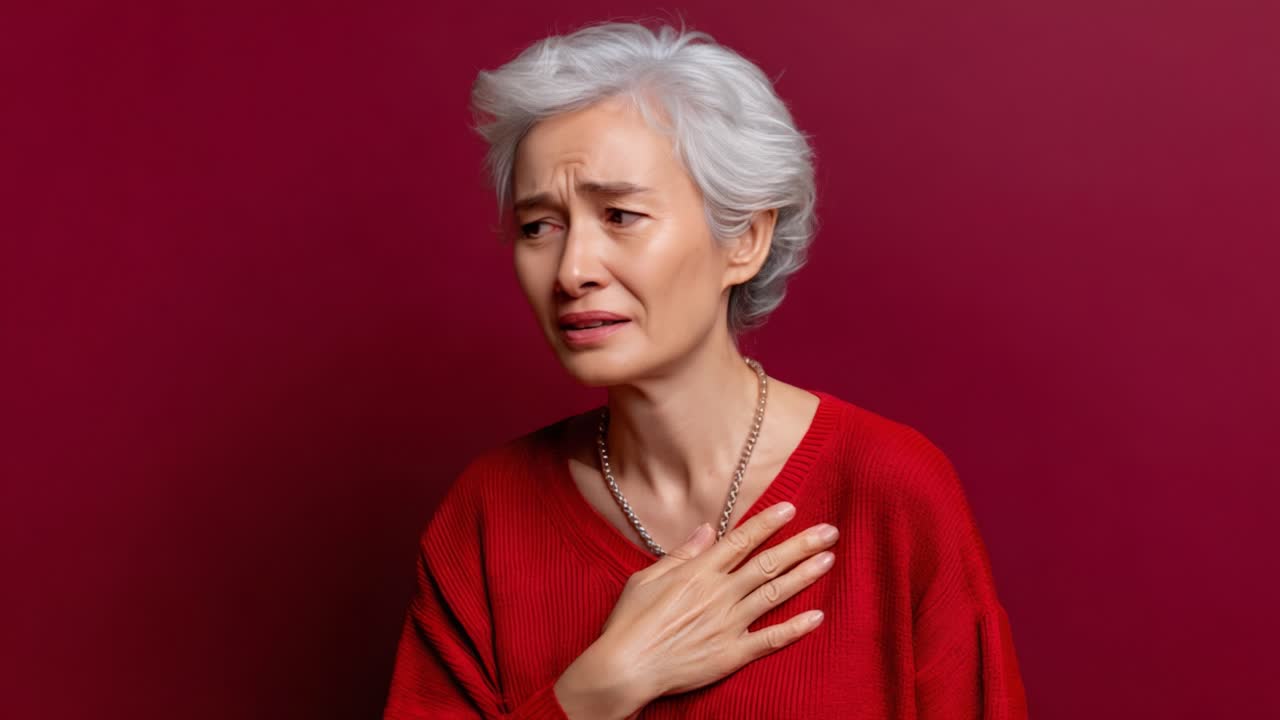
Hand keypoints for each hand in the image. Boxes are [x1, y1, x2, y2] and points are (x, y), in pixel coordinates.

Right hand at [595, 501, 836, 701]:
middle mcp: (719, 593)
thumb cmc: (629, 622)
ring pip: (775, 594)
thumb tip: (706, 530)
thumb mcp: (645, 577)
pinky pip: (770, 639)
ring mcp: (729, 624)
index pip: (741, 540)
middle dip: (801, 544)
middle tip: (829, 531)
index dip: (768, 523)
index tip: (791, 508)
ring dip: (805, 575)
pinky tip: (817, 616)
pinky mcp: (732, 654)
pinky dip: (795, 628)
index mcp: (698, 572)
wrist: (625, 668)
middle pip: (768, 563)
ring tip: (828, 559)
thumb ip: (681, 554)